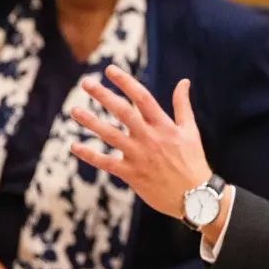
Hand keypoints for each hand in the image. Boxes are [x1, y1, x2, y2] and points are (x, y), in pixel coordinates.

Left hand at [70, 64, 211, 218]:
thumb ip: (182, 105)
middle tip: (86, 82)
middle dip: (103, 95)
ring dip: (91, 122)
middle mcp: (149, 138)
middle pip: (122, 112)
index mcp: (163, 125)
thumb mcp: (190, 130)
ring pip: (110, 135)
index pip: (141, 97)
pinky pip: (106, 163)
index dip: (125, 82)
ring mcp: (138, 156)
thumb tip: (184, 81)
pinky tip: (74, 146)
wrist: (195, 198)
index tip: (110, 70)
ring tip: (74, 110)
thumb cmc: (193, 161)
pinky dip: (89, 155)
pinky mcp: (131, 174)